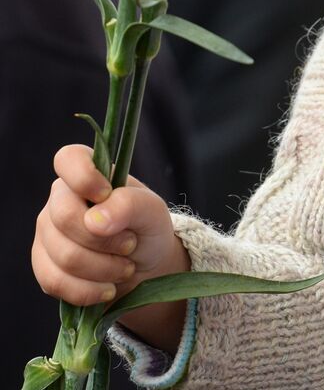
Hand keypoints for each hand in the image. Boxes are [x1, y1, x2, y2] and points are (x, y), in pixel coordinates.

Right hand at [32, 144, 190, 351]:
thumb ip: (130, 204)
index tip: (106, 195)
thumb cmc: (147, 229)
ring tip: (125, 267)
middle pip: (64, 218)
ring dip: (103, 268)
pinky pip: (55, 282)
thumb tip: (95, 220)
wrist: (145, 268)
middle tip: (130, 244)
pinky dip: (88, 290)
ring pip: (62, 256)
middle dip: (105, 239)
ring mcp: (47, 235)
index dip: (83, 177)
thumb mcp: (153, 211)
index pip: (68, 159)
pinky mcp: (44, 268)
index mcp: (87, 175)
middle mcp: (60, 201)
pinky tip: (108, 287)